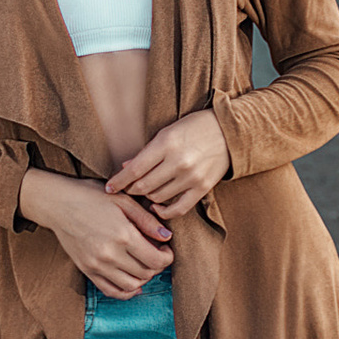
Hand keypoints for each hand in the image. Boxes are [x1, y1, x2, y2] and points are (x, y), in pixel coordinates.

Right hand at [19, 169, 174, 299]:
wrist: (58, 203)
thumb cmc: (91, 196)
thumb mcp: (123, 200)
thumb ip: (147, 220)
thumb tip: (167, 237)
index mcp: (123, 235)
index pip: (156, 260)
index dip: (167, 257)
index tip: (165, 248)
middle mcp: (110, 254)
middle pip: (146, 273)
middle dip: (157, 266)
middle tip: (155, 253)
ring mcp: (97, 265)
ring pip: (131, 286)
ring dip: (143, 278)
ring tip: (142, 264)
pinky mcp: (87, 270)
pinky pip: (111, 290)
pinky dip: (125, 291)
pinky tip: (131, 281)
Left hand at [104, 109, 230, 222]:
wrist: (229, 131)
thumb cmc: (195, 128)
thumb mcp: (168, 132)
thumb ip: (147, 152)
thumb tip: (125, 167)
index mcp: (166, 143)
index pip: (135, 169)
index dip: (119, 181)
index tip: (109, 187)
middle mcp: (178, 162)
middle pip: (144, 186)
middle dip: (131, 189)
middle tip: (126, 189)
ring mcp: (191, 177)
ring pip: (158, 197)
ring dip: (147, 197)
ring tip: (143, 193)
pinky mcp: (203, 188)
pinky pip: (178, 208)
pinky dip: (164, 211)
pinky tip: (157, 207)